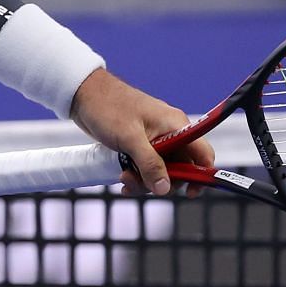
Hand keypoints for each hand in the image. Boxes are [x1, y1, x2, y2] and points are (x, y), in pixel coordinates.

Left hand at [67, 67, 213, 196]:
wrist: (83, 94)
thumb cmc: (108, 107)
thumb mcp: (130, 138)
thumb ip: (150, 164)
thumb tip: (164, 188)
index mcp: (176, 125)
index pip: (203, 154)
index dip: (201, 175)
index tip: (188, 192)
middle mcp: (170, 133)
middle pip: (181, 168)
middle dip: (162, 181)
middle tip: (139, 183)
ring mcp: (155, 140)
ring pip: (162, 171)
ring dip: (145, 181)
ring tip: (124, 179)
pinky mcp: (139, 145)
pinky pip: (146, 167)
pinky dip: (137, 176)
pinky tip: (123, 179)